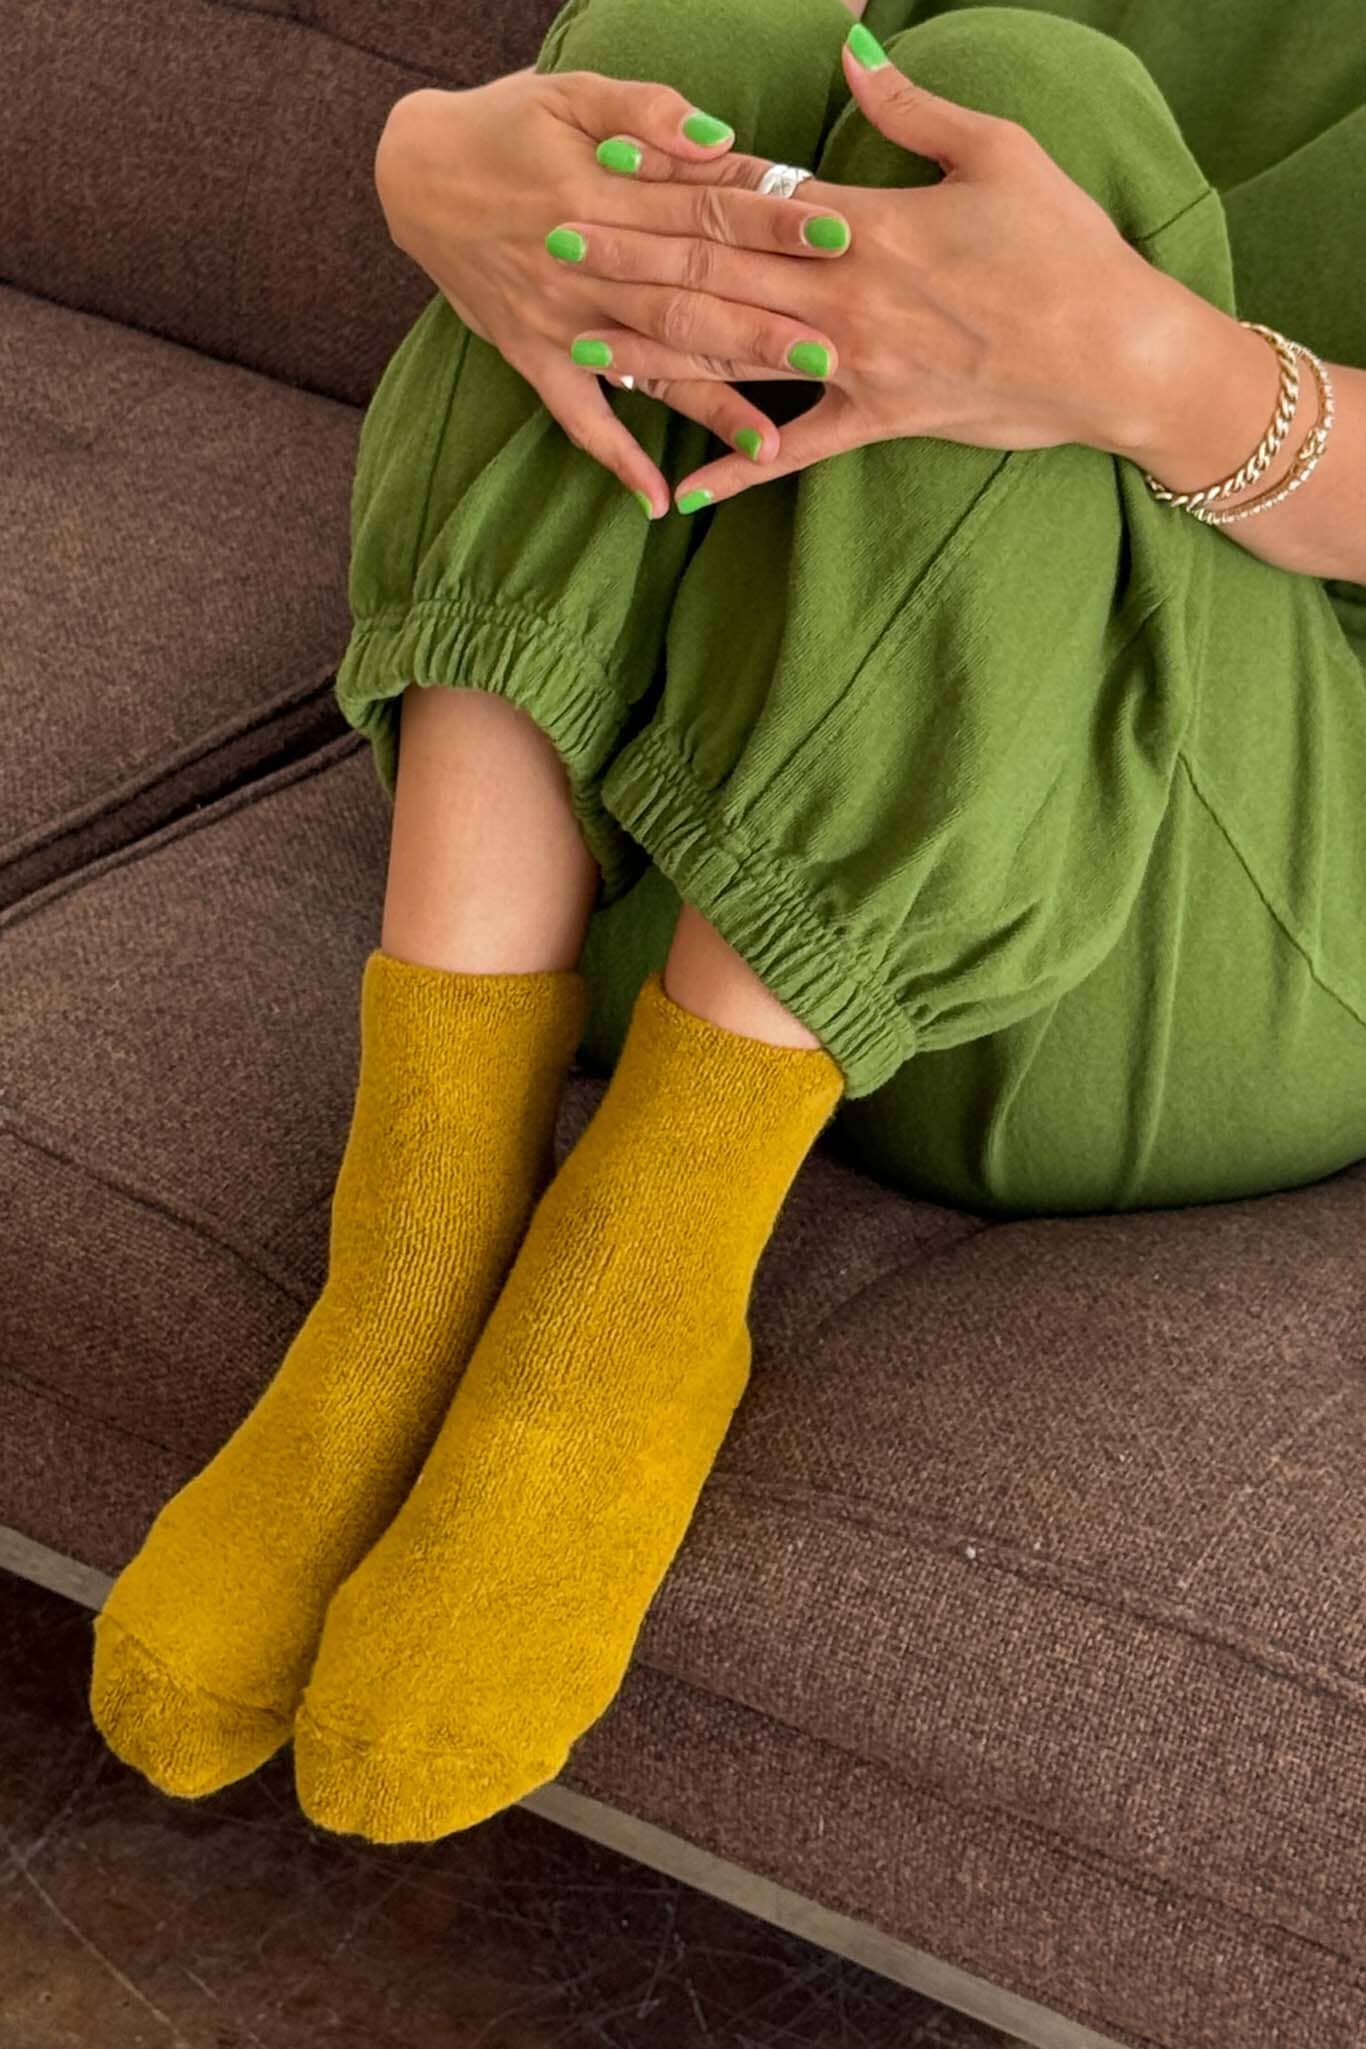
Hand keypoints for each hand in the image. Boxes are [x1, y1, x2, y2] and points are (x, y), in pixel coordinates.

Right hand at [373, 70, 853, 512]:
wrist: (414, 175)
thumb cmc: (505, 125)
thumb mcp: (570, 92)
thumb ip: (643, 111)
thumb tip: (716, 138)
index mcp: (603, 195)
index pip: (706, 211)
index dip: (773, 224)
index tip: (838, 237)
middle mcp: (585, 267)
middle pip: (690, 300)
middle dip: (763, 328)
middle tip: (832, 352)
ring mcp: (560, 322)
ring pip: (650, 366)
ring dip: (711, 407)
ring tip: (772, 447)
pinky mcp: (534, 359)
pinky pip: (578, 421)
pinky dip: (616, 462)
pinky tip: (658, 503)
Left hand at [566, 35, 1154, 508]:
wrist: (1115, 353)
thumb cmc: (1067, 247)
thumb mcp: (998, 153)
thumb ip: (913, 108)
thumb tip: (854, 51)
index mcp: (867, 222)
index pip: (750, 193)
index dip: (672, 175)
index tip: (602, 159)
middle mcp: (844, 295)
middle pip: (717, 268)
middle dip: (629, 256)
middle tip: (552, 243)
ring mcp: (855, 364)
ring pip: (735, 355)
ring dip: (654, 352)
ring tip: (580, 344)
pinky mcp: (875, 420)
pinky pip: (792, 453)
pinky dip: (737, 475)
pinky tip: (680, 494)